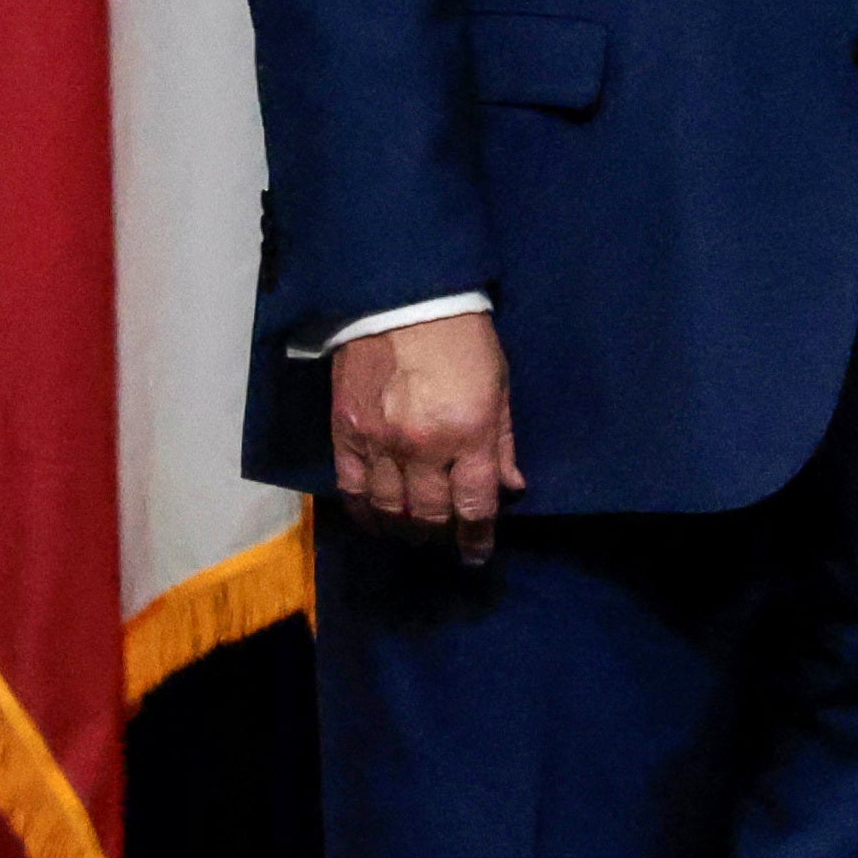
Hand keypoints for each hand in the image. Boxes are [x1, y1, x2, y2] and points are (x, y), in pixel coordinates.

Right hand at [332, 311, 520, 563]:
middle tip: (447, 539)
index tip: (477, 554)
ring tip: (414, 534)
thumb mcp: (499, 386)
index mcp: (468, 434)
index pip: (474, 505)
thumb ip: (503, 442)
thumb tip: (511, 487)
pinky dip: (364, 513)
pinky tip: (374, 520)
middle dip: (442, 533)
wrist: (404, 303)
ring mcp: (379, 444)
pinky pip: (351, 490)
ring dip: (404, 529)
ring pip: (389, 510)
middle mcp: (422, 448)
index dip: (476, 537)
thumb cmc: (464, 341)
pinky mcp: (345, 435)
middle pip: (429, 514)